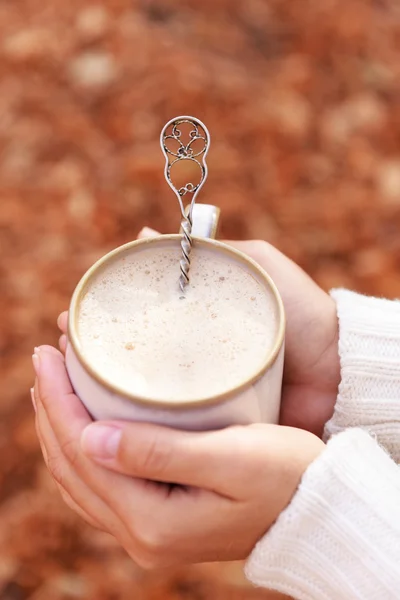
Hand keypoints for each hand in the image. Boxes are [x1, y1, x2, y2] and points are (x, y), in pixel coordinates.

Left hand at [32, 345, 323, 567]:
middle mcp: (141, 536)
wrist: (314, 510)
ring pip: (79, 478)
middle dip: (52, 408)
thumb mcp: (232, 458)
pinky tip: (81, 424)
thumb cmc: (285, 474)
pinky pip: (99, 486)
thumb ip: (160, 452)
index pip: (82, 452)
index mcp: (154, 521)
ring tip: (54, 384)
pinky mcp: (158, 522)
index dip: (58, 400)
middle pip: (72, 465)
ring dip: (60, 428)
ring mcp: (146, 533)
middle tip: (46, 358)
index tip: (48, 354)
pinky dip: (80, 450)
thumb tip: (91, 438)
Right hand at [57, 228, 339, 436]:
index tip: (74, 311)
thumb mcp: (256, 265)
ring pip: (140, 387)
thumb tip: (144, 232)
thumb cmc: (300, 312)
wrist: (340, 370)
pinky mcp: (210, 423)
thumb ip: (211, 248)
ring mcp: (199, 392)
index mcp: (196, 321)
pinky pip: (168, 421)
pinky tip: (104, 415)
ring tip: (71, 373)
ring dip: (102, 382)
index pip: (139, 315)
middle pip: (132, 350)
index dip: (103, 313)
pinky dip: (136, 418)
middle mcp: (191, 356)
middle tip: (66, 339)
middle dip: (92, 346)